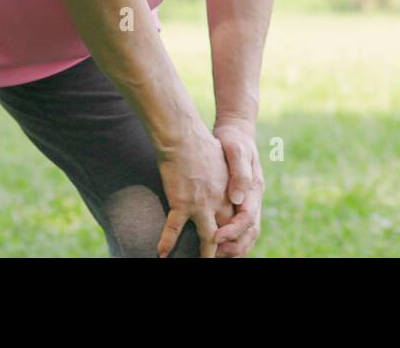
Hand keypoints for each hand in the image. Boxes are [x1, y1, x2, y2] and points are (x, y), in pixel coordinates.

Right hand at [155, 123, 235, 257]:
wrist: (184, 138)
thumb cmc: (203, 145)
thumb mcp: (225, 162)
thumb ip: (230, 179)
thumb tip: (234, 195)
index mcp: (230, 192)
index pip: (237, 220)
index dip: (235, 233)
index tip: (230, 242)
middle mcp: (219, 202)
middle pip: (225, 232)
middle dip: (224, 248)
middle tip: (220, 257)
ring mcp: (200, 205)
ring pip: (206, 237)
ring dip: (205, 253)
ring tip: (203, 263)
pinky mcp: (181, 203)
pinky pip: (173, 229)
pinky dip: (167, 242)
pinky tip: (162, 254)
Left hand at [211, 120, 264, 257]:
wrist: (235, 130)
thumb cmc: (234, 139)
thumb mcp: (236, 149)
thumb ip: (239, 172)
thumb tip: (237, 198)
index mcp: (254, 189)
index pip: (247, 218)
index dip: (232, 231)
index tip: (215, 237)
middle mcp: (253, 199)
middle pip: (250, 232)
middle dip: (234, 246)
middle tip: (215, 254)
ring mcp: (247, 201)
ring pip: (246, 234)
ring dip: (233, 247)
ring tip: (215, 255)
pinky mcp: (238, 201)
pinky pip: (238, 227)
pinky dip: (230, 240)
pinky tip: (216, 246)